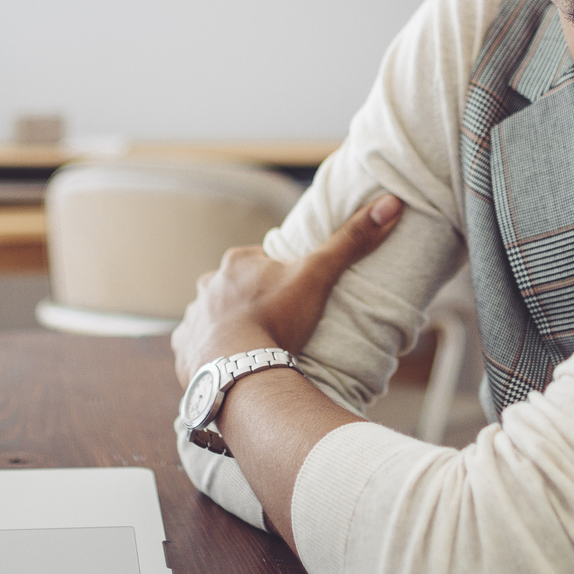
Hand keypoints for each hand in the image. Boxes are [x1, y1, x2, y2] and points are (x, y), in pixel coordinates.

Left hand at [170, 194, 403, 384]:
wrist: (240, 371)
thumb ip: (351, 241)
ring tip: (255, 351)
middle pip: (235, 290)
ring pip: (213, 319)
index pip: (259, 262)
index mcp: (237, 263)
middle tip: (277, 327)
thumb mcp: (319, 275)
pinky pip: (196, 349)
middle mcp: (209, 286)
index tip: (293, 298)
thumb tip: (390, 202)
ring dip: (229, 330)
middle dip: (251, 304)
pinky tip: (229, 368)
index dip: (277, 279)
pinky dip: (210, 356)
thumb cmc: (278, 319)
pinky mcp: (183, 351)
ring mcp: (193, 319)